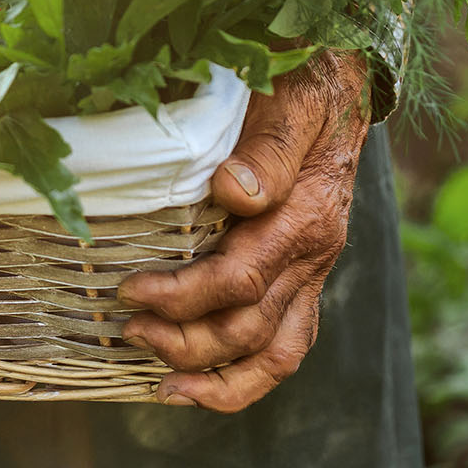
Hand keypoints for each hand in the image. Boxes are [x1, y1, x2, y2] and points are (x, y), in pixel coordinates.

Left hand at [118, 49, 368, 411]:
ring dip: (213, 374)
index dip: (182, 295)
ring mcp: (311, 272)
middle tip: (127, 327)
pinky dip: (246, 378)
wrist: (340, 81)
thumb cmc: (302, 84)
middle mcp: (312, 254)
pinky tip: (199, 386)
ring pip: (273, 353)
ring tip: (159, 381)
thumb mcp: (288, 100)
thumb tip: (233, 190)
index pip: (240, 280)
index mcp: (304, 217)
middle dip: (184, 340)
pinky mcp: (303, 278)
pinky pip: (285, 346)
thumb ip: (267, 148)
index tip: (129, 290)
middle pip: (248, 327)